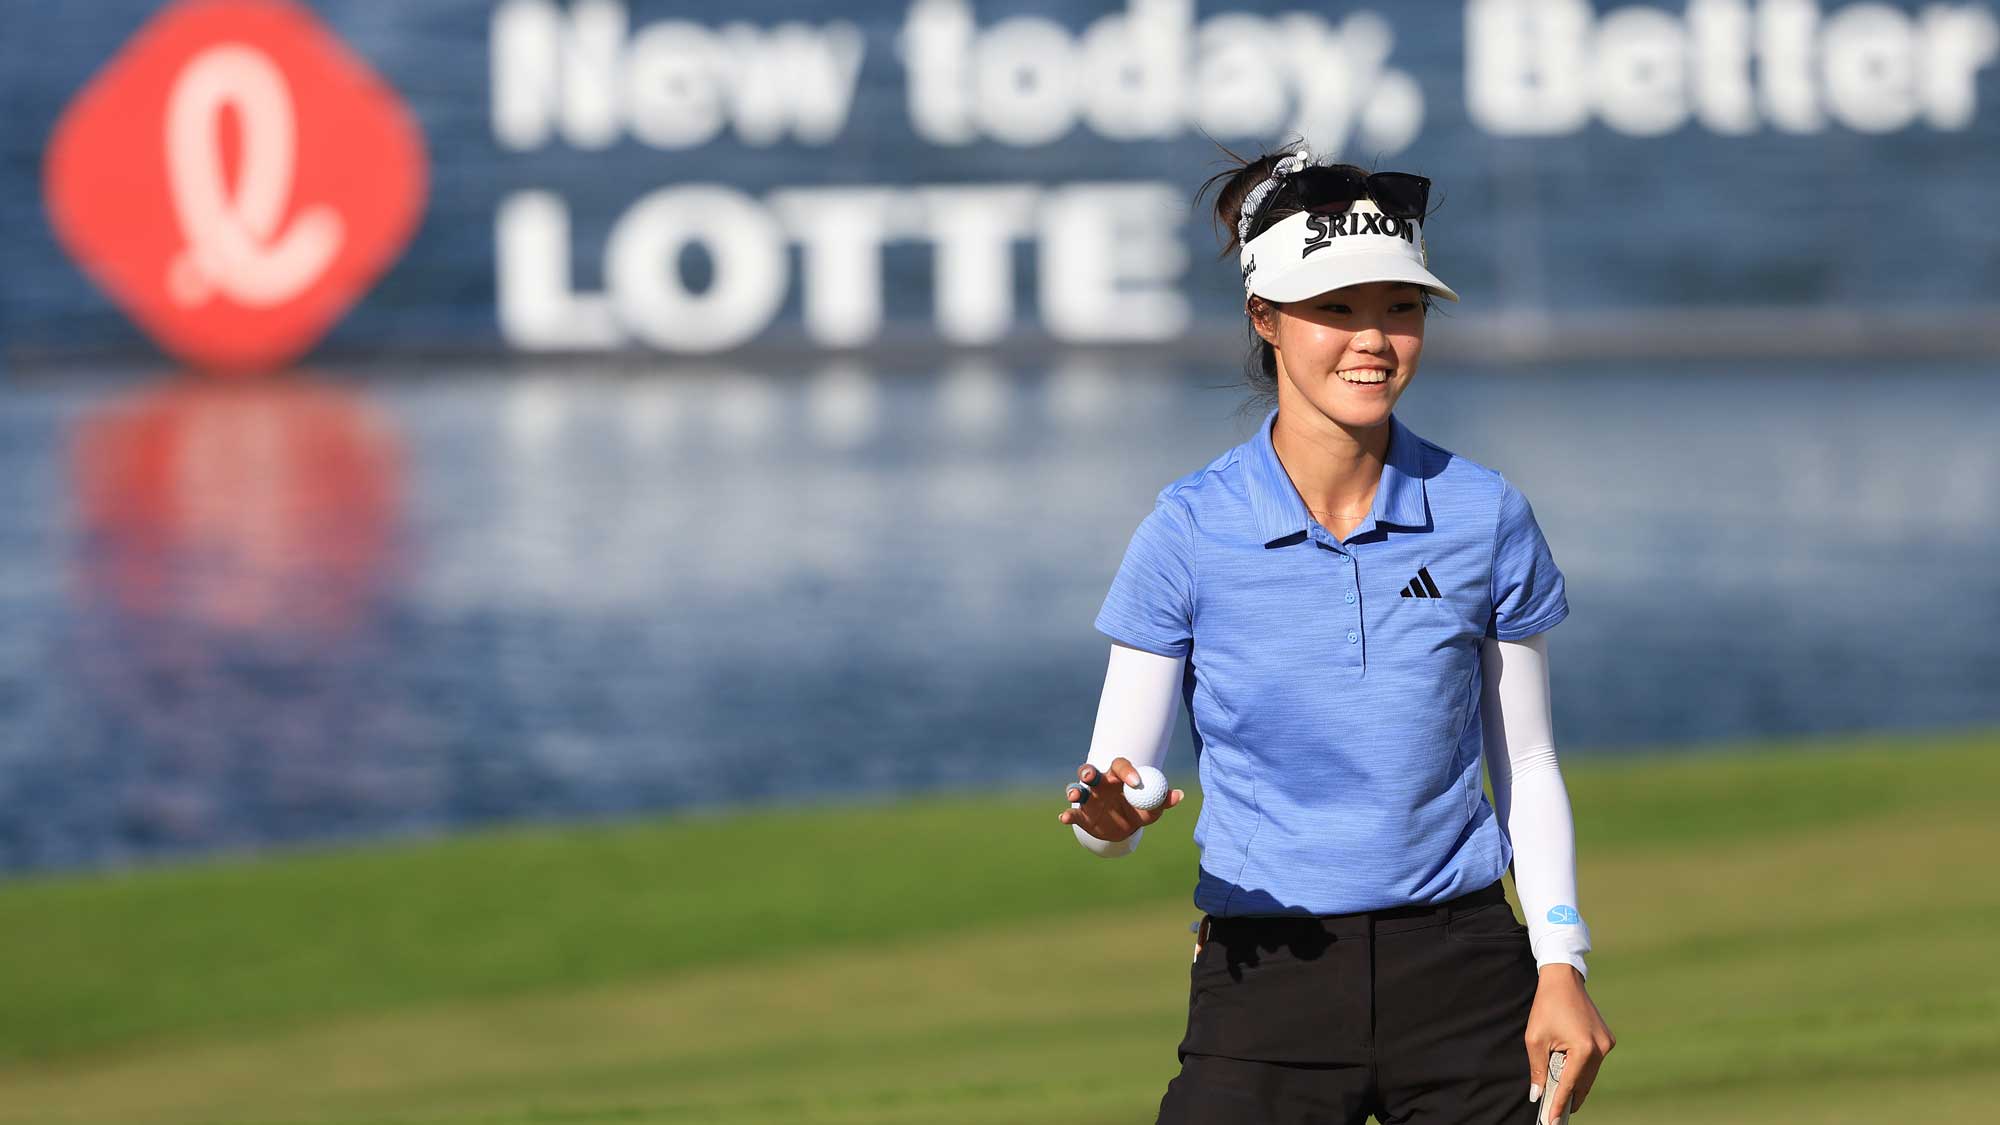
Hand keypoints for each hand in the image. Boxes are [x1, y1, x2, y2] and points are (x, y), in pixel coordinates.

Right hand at [1054, 758, 1184, 841]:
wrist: (1124, 830)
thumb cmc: (1139, 811)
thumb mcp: (1152, 808)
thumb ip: (1163, 801)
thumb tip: (1179, 795)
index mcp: (1118, 777)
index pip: (1119, 766)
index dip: (1126, 771)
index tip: (1135, 782)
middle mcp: (1100, 784)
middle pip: (1090, 771)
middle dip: (1088, 772)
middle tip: (1092, 776)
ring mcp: (1088, 799)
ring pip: (1076, 788)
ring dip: (1074, 790)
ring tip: (1076, 796)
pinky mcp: (1081, 815)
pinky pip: (1073, 814)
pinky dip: (1067, 815)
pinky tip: (1065, 818)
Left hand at [1526, 965, 1614, 1117]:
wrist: (1563, 980)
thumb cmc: (1546, 1007)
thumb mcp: (1535, 1039)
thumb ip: (1537, 1069)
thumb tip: (1537, 1094)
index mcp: (1584, 1049)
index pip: (1569, 1085)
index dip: (1559, 1104)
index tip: (1551, 1121)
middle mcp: (1601, 1049)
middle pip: (1583, 1084)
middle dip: (1569, 1099)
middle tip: (1555, 1114)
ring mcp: (1607, 1044)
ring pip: (1590, 1075)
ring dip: (1575, 1085)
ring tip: (1560, 1099)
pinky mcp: (1607, 1040)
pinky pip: (1593, 1063)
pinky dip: (1581, 1071)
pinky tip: (1568, 1077)